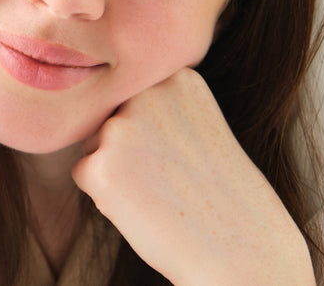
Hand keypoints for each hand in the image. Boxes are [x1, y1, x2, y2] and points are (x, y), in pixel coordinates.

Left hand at [70, 68, 312, 285]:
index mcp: (177, 77)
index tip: (186, 155)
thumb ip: (161, 106)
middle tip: (174, 178)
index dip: (156, 133)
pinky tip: (145, 206)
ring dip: (117, 169)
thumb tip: (108, 110)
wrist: (239, 245)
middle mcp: (146, 93)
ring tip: (162, 191)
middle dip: (131, 148)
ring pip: (96, 144)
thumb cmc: (222, 192)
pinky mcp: (98, 167)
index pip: (138, 96)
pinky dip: (105, 195)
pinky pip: (84, 173)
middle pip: (112, 116)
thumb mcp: (201, 124)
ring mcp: (120, 128)